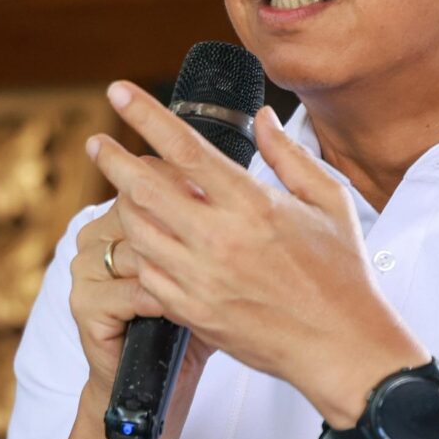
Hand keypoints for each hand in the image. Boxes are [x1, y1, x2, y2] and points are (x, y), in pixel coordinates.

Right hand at [67, 202, 214, 401]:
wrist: (154, 380)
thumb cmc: (187, 318)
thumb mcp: (202, 265)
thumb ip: (203, 226)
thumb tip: (228, 189)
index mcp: (117, 216)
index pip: (149, 179)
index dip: (188, 189)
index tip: (222, 204)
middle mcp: (94, 236)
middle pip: (140, 211)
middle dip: (183, 230)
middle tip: (217, 252)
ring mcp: (84, 269)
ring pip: (138, 251)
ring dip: (175, 272)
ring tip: (200, 290)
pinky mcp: (84, 303)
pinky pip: (132, 291)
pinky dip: (161, 302)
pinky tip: (178, 311)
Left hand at [87, 83, 425, 428]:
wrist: (341, 345)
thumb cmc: (341, 273)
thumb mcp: (328, 201)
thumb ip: (290, 155)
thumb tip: (263, 118)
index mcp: (252, 205)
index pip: (183, 148)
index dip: (144, 115)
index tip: (119, 92)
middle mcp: (219, 240)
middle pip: (143, 188)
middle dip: (112, 160)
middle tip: (97, 143)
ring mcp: (201, 279)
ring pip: (137, 231)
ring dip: (124, 205)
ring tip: (123, 190)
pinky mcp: (193, 313)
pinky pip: (146, 273)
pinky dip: (141, 251)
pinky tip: (144, 239)